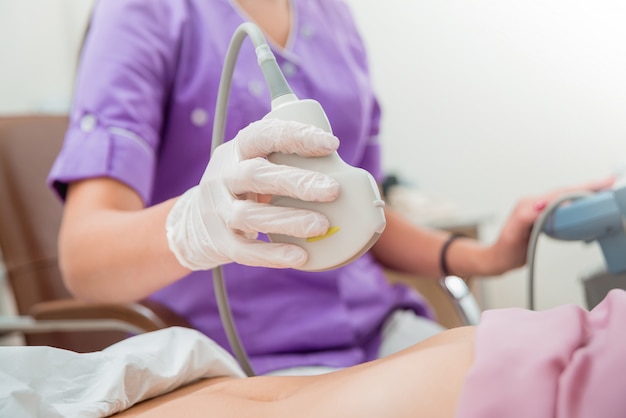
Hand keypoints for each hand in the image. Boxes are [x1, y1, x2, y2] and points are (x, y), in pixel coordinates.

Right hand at [166, 119, 339, 269]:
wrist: (197, 219)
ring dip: (288, 220)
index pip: (263, 135)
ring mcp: (218, 210)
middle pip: (256, 175)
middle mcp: (223, 176)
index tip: (331, 144)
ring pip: (249, 216)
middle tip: (333, 190)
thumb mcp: (256, 160)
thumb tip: (342, 163)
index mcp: (238, 150)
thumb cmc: (245, 185)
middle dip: (297, 182)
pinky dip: (273, 255)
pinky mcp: (220, 241)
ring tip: (321, 226)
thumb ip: (286, 156)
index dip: (296, 137)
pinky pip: (245, 251)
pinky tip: (300, 256)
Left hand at [486, 176, 615, 274]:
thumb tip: (543, 205)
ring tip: (604, 189)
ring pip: (566, 197)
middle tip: (608, 182)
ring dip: (585, 192)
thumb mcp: (515, 233)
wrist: (500, 259)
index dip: (579, 189)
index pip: (558, 193)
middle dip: (588, 187)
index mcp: (528, 204)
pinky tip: (588, 205)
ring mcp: (539, 210)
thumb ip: (527, 217)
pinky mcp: (543, 218)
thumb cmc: (506, 249)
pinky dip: (577, 203)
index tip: (598, 186)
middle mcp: (534, 204)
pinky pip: (563, 207)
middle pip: (565, 192)